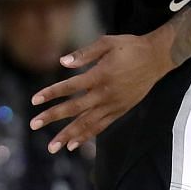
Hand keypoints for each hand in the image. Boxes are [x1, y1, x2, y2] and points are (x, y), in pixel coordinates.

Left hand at [30, 33, 170, 153]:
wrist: (157, 58)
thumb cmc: (130, 47)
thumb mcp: (107, 42)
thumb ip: (84, 53)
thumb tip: (62, 62)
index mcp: (100, 75)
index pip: (70, 86)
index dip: (51, 93)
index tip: (34, 100)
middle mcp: (105, 94)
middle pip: (75, 108)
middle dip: (53, 116)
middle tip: (33, 125)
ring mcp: (114, 105)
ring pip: (87, 123)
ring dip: (68, 135)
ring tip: (52, 147)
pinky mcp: (120, 110)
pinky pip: (101, 126)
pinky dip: (87, 136)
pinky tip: (73, 145)